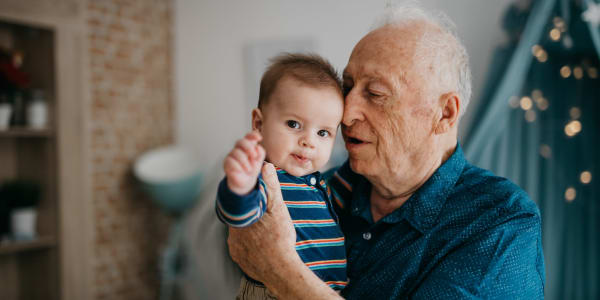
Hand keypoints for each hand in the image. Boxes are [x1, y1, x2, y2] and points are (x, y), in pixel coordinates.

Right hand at [224, 131, 265, 194]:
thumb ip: (260, 152)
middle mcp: (239, 148)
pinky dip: (237, 166)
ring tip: (249, 170)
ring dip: (245, 162)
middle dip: (249, 148)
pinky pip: (230, 161)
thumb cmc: (251, 168)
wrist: (245, 181)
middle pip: (241, 141)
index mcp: (247, 146)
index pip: (248, 136)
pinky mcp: (226, 162)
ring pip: (236, 152)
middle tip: (254, 156)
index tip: (259, 138)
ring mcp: (231, 155)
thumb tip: (257, 147)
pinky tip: (241, 170)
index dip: (253, 135)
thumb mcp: (259, 160)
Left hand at [227, 163, 297, 282]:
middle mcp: (232, 235)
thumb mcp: (278, 208)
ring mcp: (236, 250)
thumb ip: (271, 187)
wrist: (281, 270)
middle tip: (264, 219)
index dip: (246, 205)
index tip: (255, 205)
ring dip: (249, 234)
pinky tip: (263, 246)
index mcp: (239, 220)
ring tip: (265, 233)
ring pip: (240, 236)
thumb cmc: (279, 238)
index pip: (237, 207)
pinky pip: (243, 250)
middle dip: (249, 219)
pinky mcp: (241, 261)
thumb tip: (266, 166)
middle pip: (239, 221)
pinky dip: (251, 248)